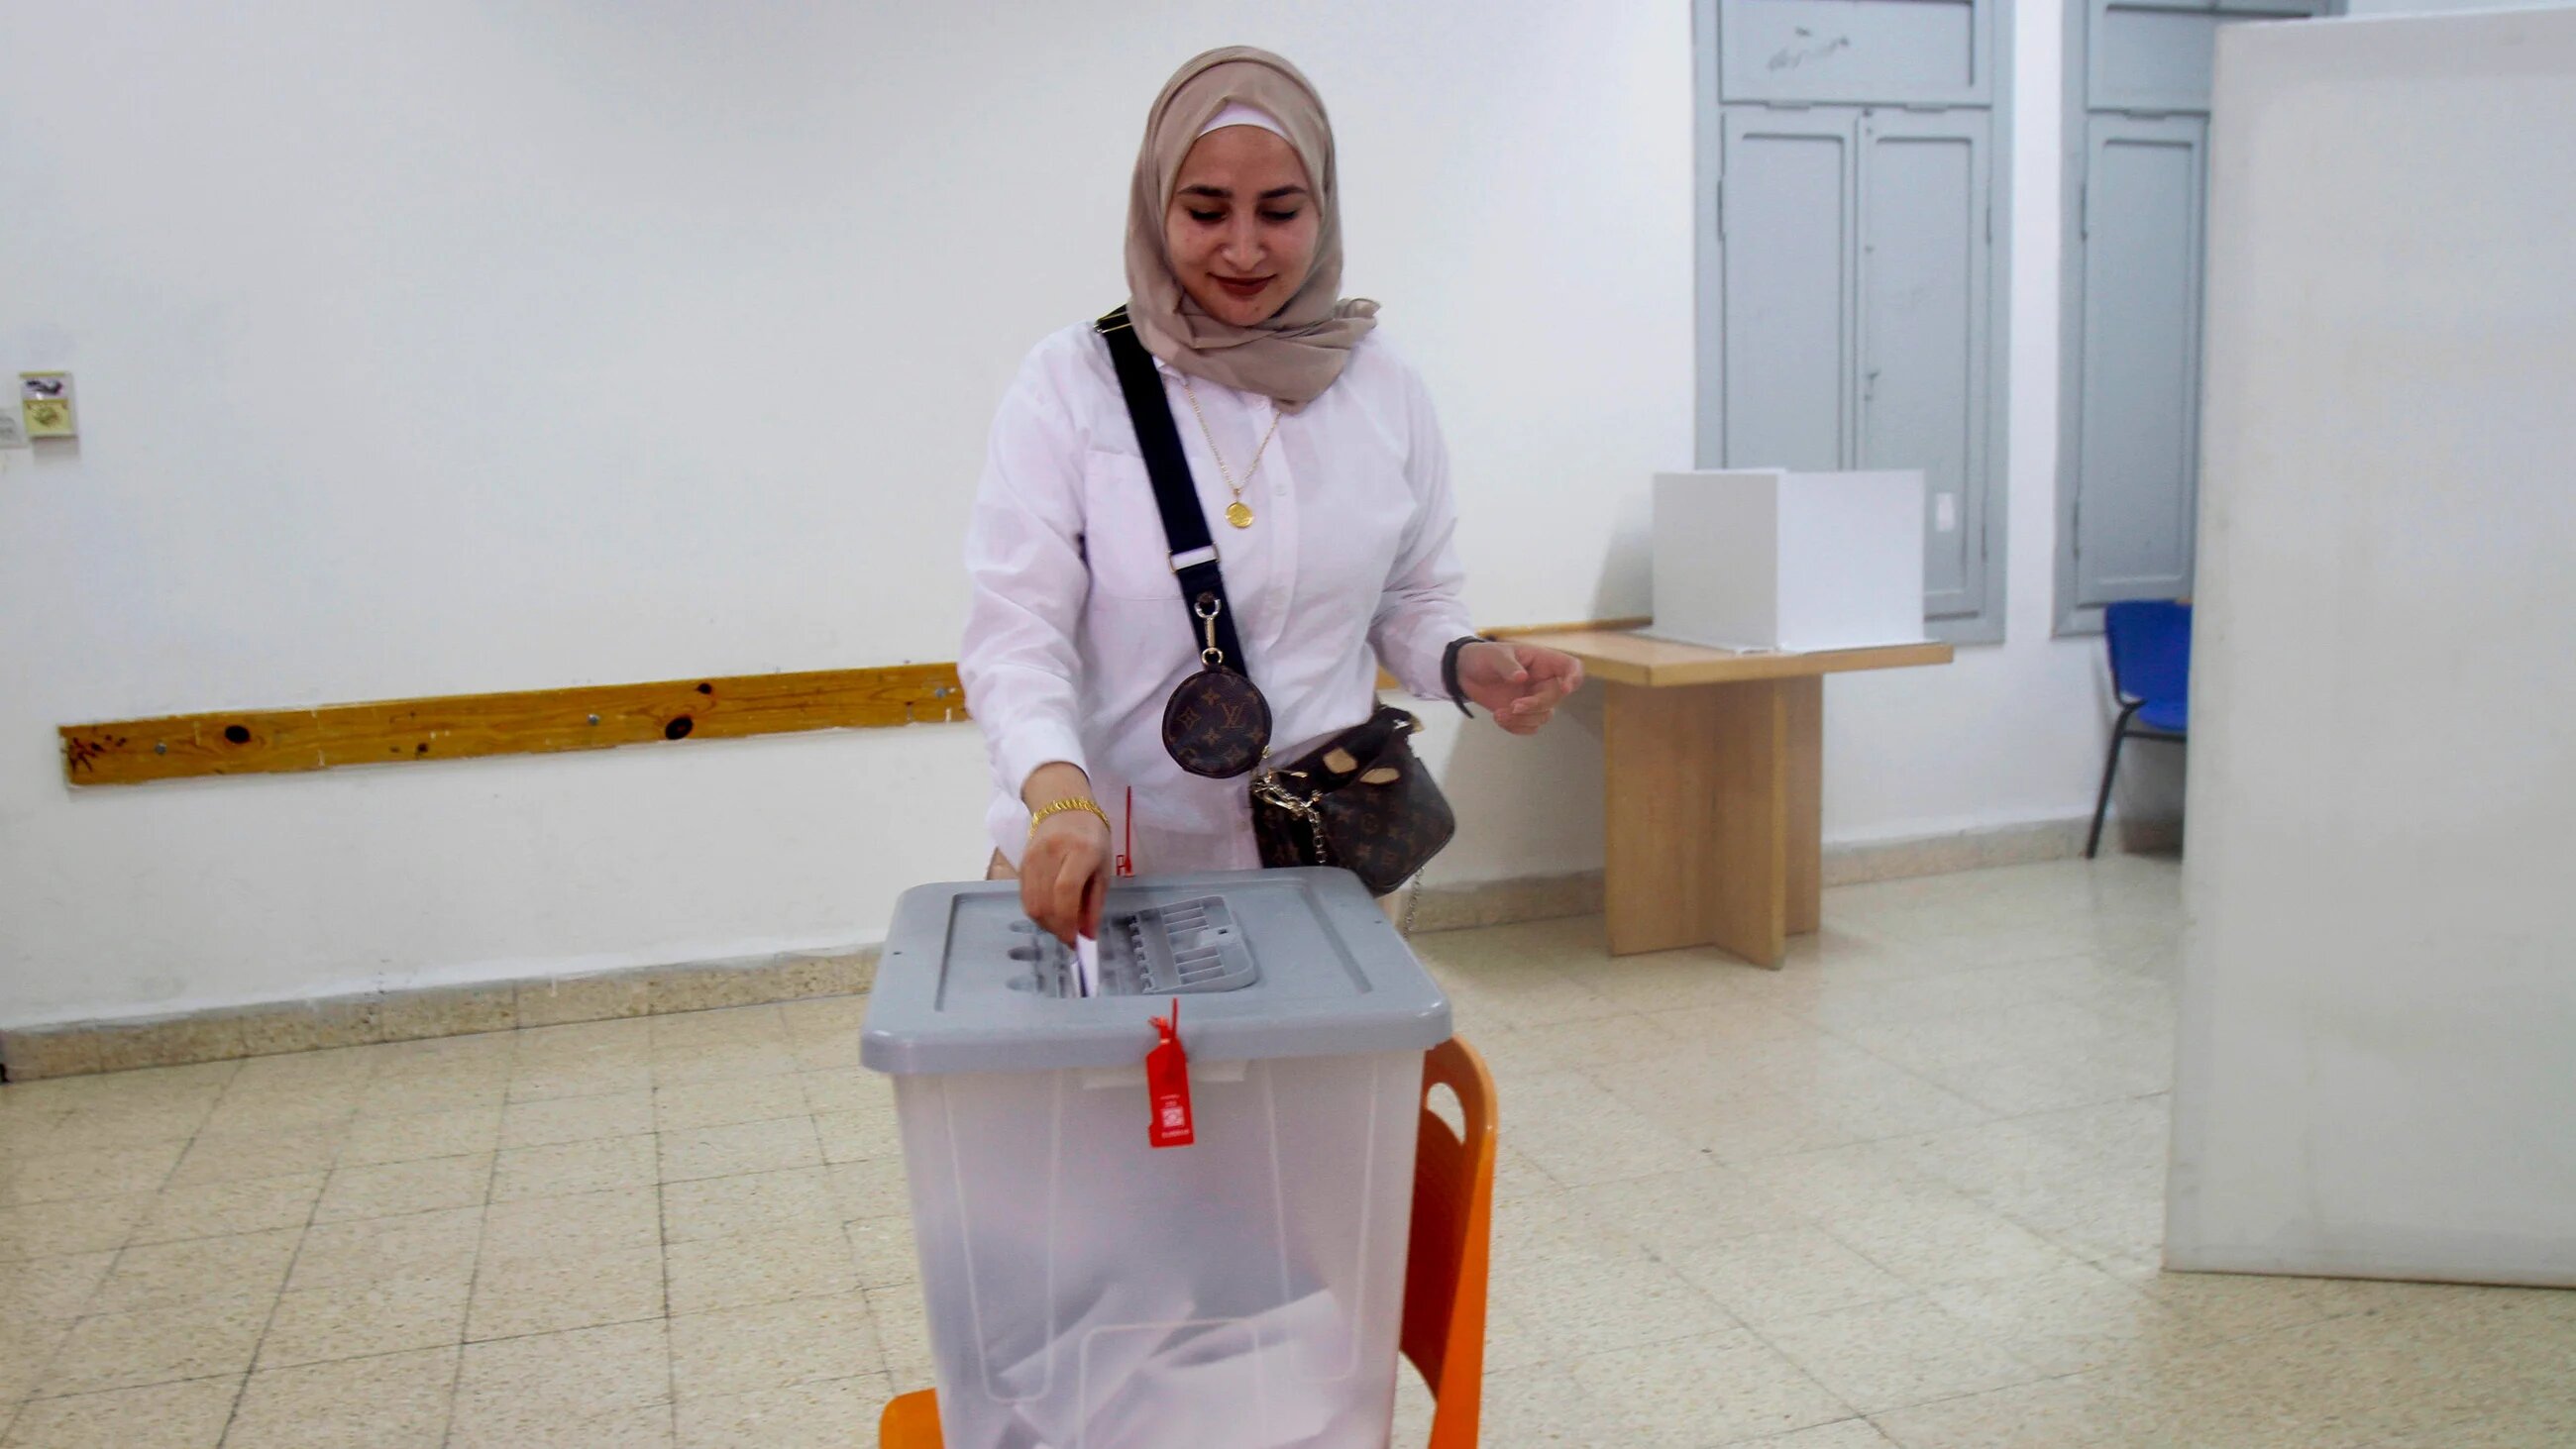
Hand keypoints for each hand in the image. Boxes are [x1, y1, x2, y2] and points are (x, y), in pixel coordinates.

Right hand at [1021, 803, 1109, 945]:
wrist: (1065, 807)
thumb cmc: (1092, 838)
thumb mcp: (1103, 869)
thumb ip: (1095, 903)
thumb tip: (1087, 936)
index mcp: (1080, 851)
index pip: (1066, 891)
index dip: (1068, 920)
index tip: (1075, 940)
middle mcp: (1052, 854)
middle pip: (1045, 902)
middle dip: (1057, 928)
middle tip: (1069, 937)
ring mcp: (1032, 858)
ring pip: (1031, 903)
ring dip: (1046, 924)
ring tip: (1061, 926)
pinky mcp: (1021, 863)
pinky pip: (1025, 897)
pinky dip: (1037, 912)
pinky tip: (1050, 914)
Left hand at [1456, 641, 1584, 735]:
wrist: (1465, 673)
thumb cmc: (1483, 656)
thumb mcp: (1494, 656)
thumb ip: (1508, 666)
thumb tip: (1522, 678)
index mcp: (1543, 661)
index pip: (1571, 666)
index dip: (1574, 678)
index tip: (1565, 689)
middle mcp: (1543, 680)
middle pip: (1556, 697)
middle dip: (1535, 706)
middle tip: (1512, 706)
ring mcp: (1534, 698)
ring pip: (1543, 716)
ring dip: (1522, 719)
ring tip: (1498, 714)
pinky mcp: (1524, 713)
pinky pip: (1531, 726)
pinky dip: (1516, 727)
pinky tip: (1499, 718)